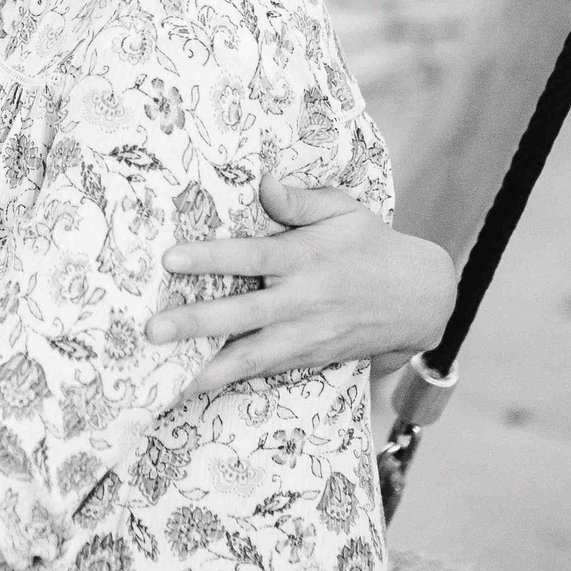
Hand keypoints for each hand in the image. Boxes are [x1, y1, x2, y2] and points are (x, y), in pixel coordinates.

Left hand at [153, 176, 454, 397]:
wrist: (418, 298)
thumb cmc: (371, 245)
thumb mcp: (344, 211)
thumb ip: (301, 201)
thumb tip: (264, 183)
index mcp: (306, 258)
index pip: (252, 256)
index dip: (211, 257)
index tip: (170, 258)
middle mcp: (302, 301)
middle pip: (242, 314)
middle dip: (195, 323)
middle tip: (152, 329)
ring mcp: (305, 335)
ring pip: (251, 357)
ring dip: (206, 369)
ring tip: (167, 381)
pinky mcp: (307, 358)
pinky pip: (262, 371)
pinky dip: (228, 380)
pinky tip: (192, 387)